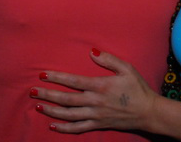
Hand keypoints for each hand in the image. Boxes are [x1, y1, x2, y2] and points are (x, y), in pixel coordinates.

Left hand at [30, 48, 156, 133]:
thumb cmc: (137, 88)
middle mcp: (95, 102)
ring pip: (68, 115)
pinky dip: (64, 128)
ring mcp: (95, 115)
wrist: (148, 112)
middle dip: (47, 95)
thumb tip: (92, 51)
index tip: (43, 74)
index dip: (57, 77)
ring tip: (38, 105)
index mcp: (100, 86)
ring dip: (51, 111)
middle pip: (66, 99)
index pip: (73, 81)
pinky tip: (53, 126)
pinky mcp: (98, 125)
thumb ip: (108, 59)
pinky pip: (78, 128)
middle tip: (32, 91)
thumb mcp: (127, 68)